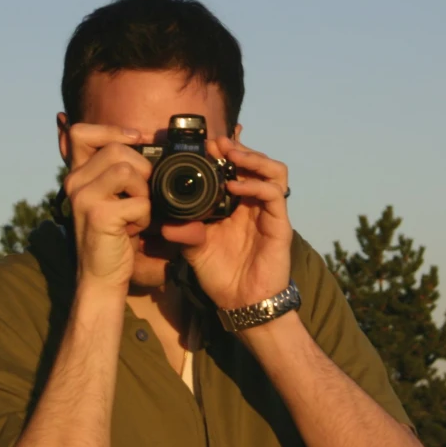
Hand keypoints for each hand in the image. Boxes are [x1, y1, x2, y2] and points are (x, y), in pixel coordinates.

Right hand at [63, 123, 152, 289]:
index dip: (113, 130)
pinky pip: (138, 202)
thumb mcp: (112, 197)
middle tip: (142, 195)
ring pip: (127, 171)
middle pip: (116, 149)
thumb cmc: (114, 235)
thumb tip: (143, 139)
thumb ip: (117, 170)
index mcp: (77, 174)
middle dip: (142, 168)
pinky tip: (132, 230)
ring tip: (136, 213)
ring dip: (143, 193)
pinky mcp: (98, 215)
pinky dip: (144, 217)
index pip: (81, 132)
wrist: (102, 277)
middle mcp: (74, 182)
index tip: (138, 139)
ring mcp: (83, 198)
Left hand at [162, 137, 291, 309]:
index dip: (226, 152)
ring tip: (231, 154)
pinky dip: (255, 185)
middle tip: (217, 143)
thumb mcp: (195, 250)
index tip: (206, 144)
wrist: (241, 303)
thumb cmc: (222, 275)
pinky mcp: (280, 225)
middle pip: (257, 163)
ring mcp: (269, 213)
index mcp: (236, 205)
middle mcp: (254, 204)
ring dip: (253, 158)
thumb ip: (184, 232)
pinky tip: (235, 186)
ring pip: (274, 171)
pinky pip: (275, 195)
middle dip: (238, 148)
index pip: (237, 169)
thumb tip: (165, 222)